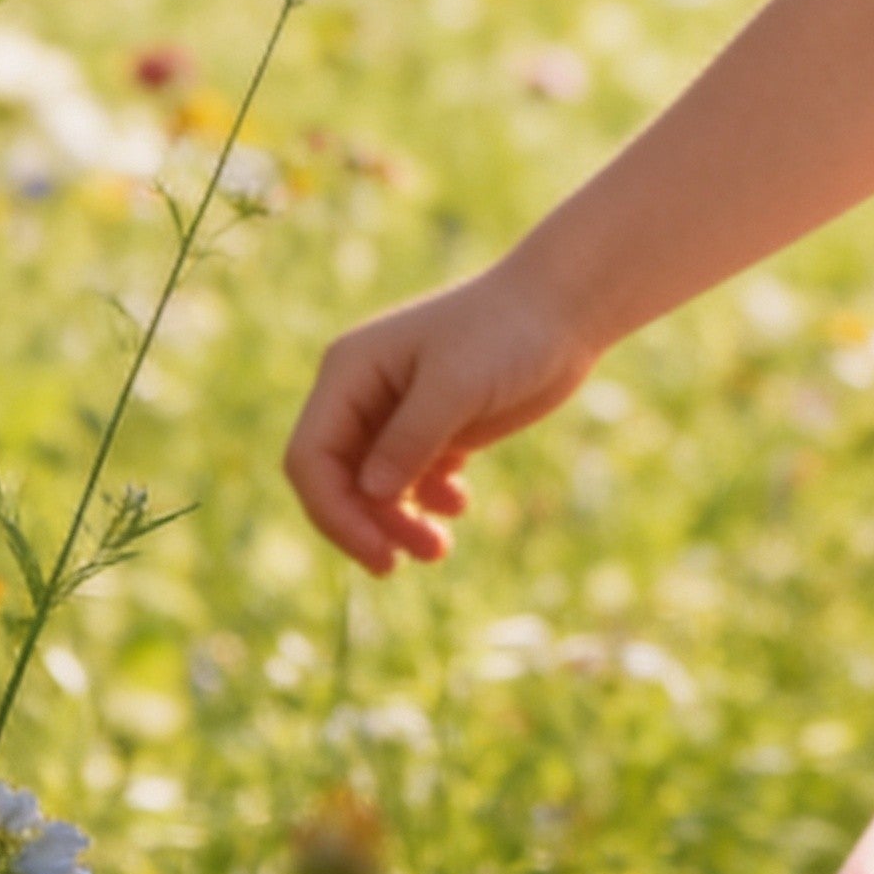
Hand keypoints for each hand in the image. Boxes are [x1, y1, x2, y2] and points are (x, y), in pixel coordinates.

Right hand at [282, 263, 598, 573]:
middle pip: (338, 480)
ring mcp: (398, 414)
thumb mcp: (456, 386)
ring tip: (437, 550)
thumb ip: (409, 440)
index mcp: (349, 372)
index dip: (333, 512)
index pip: (310, 457)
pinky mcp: (436, 429)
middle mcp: (363, 394)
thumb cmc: (506, 332)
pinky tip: (458, 502)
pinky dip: (427, 503)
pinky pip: (412, 483)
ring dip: (397, 524)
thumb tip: (370, 495)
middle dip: (365, 525)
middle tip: (402, 562)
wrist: (563, 310)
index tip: (376, 553)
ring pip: (375, 489)